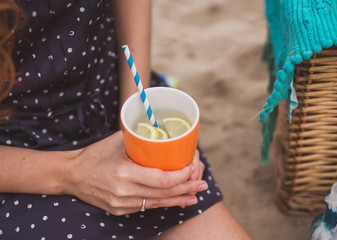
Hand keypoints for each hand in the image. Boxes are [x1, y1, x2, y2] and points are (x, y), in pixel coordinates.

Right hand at [64, 131, 207, 215]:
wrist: (72, 175)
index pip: (161, 179)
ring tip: (195, 196)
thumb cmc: (95, 154)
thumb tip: (164, 133)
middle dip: (186, 189)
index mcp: (124, 172)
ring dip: (179, 200)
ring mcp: (122, 204)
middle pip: (164, 193)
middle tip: (202, 185)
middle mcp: (124, 192)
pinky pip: (147, 207)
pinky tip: (177, 201)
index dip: (181, 176)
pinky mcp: (120, 210)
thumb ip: (140, 138)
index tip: (192, 169)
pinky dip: (164, 203)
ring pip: (158, 203)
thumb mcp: (117, 141)